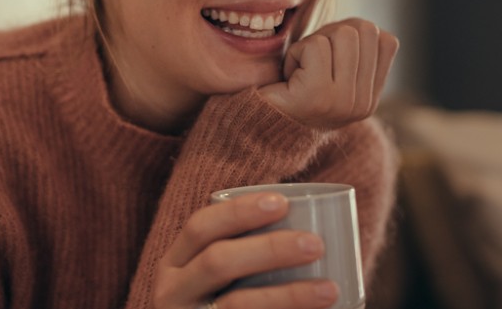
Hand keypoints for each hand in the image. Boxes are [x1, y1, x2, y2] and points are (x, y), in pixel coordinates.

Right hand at [152, 192, 339, 308]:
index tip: (282, 202)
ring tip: (329, 289)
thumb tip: (312, 226)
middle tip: (316, 244)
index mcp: (174, 265)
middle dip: (270, 249)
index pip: (199, 227)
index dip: (239, 211)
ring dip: (288, 295)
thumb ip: (244, 258)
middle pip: (218, 261)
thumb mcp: (214, 282)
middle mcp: (172, 293)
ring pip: (236, 304)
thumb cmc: (223, 306)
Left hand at [259, 18, 397, 128]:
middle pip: (365, 31)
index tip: (329, 55)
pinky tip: (289, 77)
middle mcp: (362, 103)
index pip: (386, 41)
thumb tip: (360, 24)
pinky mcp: (318, 95)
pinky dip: (295, 53)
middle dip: (332, 34)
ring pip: (343, 34)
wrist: (260, 127)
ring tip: (300, 70)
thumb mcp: (332, 72)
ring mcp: (344, 101)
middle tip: (311, 60)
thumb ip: (353, 51)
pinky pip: (315, 46)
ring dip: (313, 43)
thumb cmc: (290, 90)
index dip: (354, 34)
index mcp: (370, 98)